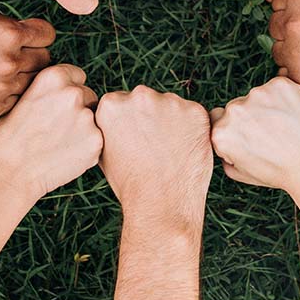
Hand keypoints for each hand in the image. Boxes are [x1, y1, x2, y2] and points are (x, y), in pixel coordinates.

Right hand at [0, 7, 54, 118]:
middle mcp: (10, 61)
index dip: (39, 35)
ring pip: (33, 82)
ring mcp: (3, 87)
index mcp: (8, 33)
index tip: (31, 38)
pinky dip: (9, 94)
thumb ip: (8, 23)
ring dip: (23, 77)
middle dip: (34, 56)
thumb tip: (29, 31)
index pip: (48, 34)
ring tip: (0, 72)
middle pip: (45, 60)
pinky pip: (16, 100)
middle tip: (16, 56)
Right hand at [0, 63, 101, 198]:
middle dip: (78, 109)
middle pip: (88, 96)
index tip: (57, 106)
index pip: (77, 76)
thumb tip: (64, 87)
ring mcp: (87, 118)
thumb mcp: (21, 100)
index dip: (68, 91)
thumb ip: (48, 90)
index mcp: (53, 77)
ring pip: (95, 118)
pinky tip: (66, 155)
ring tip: (59, 143)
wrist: (10, 174)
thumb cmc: (10, 138)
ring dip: (84, 128)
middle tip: (57, 129)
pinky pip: (97, 139)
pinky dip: (87, 147)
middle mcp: (73, 93)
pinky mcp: (96, 141)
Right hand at [95, 86, 212, 229]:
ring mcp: (170, 102)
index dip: (131, 122)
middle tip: (155, 147)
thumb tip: (115, 117)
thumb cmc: (130, 184)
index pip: (123, 102)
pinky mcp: (195, 111)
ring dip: (173, 121)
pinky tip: (185, 151)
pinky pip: (194, 116)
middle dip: (151, 117)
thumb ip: (109, 126)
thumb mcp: (104, 152)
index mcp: (111, 104)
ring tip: (170, 152)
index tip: (136, 140)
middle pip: (147, 100)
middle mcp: (139, 96)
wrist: (161, 204)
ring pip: (171, 106)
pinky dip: (193, 129)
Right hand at [210, 77, 299, 197]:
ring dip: (268, 107)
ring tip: (287, 128)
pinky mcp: (279, 84)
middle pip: (237, 106)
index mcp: (220, 132)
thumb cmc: (280, 173)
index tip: (252, 139)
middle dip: (251, 117)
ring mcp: (257, 94)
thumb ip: (224, 155)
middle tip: (273, 136)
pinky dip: (286, 98)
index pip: (219, 119)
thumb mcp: (241, 173)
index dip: (236, 130)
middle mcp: (234, 110)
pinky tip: (295, 117)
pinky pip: (278, 87)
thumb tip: (221, 141)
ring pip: (258, 96)